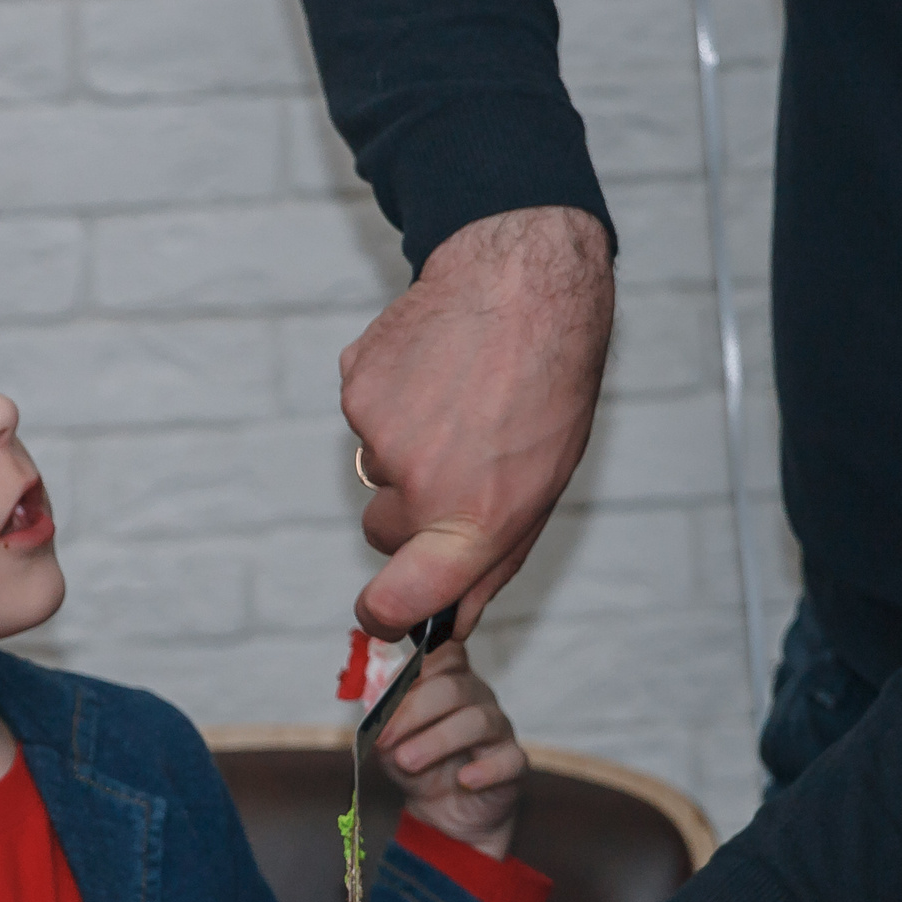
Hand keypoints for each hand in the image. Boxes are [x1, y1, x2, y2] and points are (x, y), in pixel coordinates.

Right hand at [344, 205, 611, 638]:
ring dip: (404, 447)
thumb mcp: (543, 486)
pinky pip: (363, 417)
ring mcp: (379, 434)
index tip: (384, 612)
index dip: (384, 614)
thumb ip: (491, 561)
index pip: (399, 599)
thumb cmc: (546, 389)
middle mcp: (420, 483)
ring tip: (456, 400)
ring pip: (374, 469)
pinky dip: (391, 401)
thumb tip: (452, 618)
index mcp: (474, 519)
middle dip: (408, 512)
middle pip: (382, 532)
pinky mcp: (355, 387)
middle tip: (457, 459)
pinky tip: (434, 370)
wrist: (522, 282)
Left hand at [372, 641, 525, 857]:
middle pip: (453, 688)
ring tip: (408, 762)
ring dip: (438, 741)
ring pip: (478, 721)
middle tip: (386, 740)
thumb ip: (383, 720)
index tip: (386, 694)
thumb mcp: (390, 741)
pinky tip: (465, 780)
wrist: (442, 811)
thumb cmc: (418, 764)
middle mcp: (477, 697)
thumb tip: (376, 706)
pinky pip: (508, 760)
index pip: (443, 653)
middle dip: (414, 712)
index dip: (414, 668)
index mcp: (448, 680)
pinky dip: (485, 770)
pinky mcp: (514, 762)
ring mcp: (499, 728)